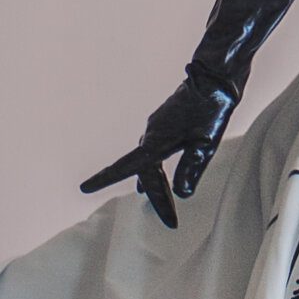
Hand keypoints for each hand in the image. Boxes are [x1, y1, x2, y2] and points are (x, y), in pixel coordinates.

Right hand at [78, 67, 236, 229]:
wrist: (215, 79)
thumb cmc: (212, 109)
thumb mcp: (206, 142)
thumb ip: (192, 167)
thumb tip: (182, 194)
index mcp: (156, 139)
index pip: (126, 165)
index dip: (106, 181)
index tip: (83, 188)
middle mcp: (151, 133)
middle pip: (143, 171)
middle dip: (155, 196)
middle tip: (170, 220)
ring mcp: (156, 127)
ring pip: (147, 162)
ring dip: (153, 183)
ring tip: (155, 201)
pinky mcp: (165, 124)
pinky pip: (153, 152)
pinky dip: (155, 168)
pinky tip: (156, 175)